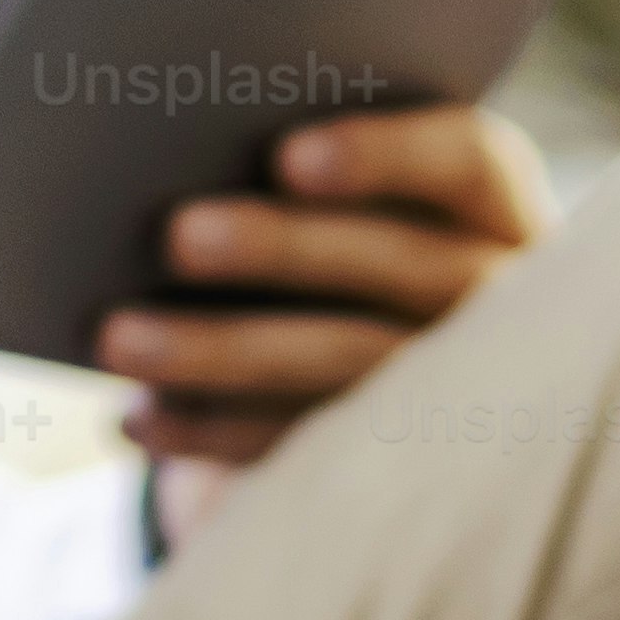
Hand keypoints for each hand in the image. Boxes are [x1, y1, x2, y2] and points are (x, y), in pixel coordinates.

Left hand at [104, 103, 556, 513]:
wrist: (396, 369)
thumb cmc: (349, 238)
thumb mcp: (352, 202)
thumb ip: (298, 174)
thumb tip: (164, 158)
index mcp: (496, 204)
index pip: (470, 161)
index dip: (385, 156)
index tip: (287, 157)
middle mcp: (498, 294)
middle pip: (403, 265)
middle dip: (284, 250)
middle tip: (177, 236)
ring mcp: (462, 387)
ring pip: (352, 367)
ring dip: (226, 351)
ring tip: (121, 339)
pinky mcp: (400, 464)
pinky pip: (311, 448)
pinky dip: (214, 434)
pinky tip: (139, 420)